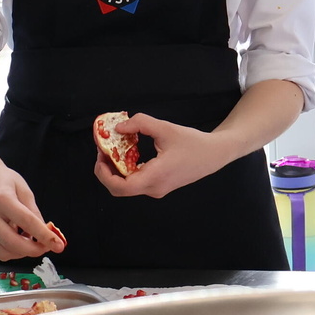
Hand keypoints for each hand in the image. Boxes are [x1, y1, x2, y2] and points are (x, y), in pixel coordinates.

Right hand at [0, 164, 63, 259]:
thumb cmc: (2, 180)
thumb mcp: (23, 189)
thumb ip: (34, 212)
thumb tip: (45, 233)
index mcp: (1, 198)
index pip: (26, 221)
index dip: (44, 236)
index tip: (58, 245)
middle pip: (12, 242)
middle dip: (34, 250)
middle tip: (46, 247)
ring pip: (3, 252)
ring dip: (22, 253)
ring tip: (31, 242)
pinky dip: (12, 252)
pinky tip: (19, 241)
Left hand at [94, 113, 238, 198]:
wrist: (213, 155)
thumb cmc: (192, 142)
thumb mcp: (165, 128)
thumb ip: (140, 124)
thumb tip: (118, 127)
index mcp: (156, 176)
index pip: (121, 187)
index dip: (104, 174)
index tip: (100, 156)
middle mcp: (155, 188)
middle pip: (120, 189)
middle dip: (106, 171)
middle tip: (103, 150)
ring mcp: (157, 189)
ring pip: (127, 187)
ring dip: (116, 170)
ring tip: (113, 149)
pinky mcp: (160, 186)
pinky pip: (137, 183)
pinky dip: (127, 170)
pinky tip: (127, 154)